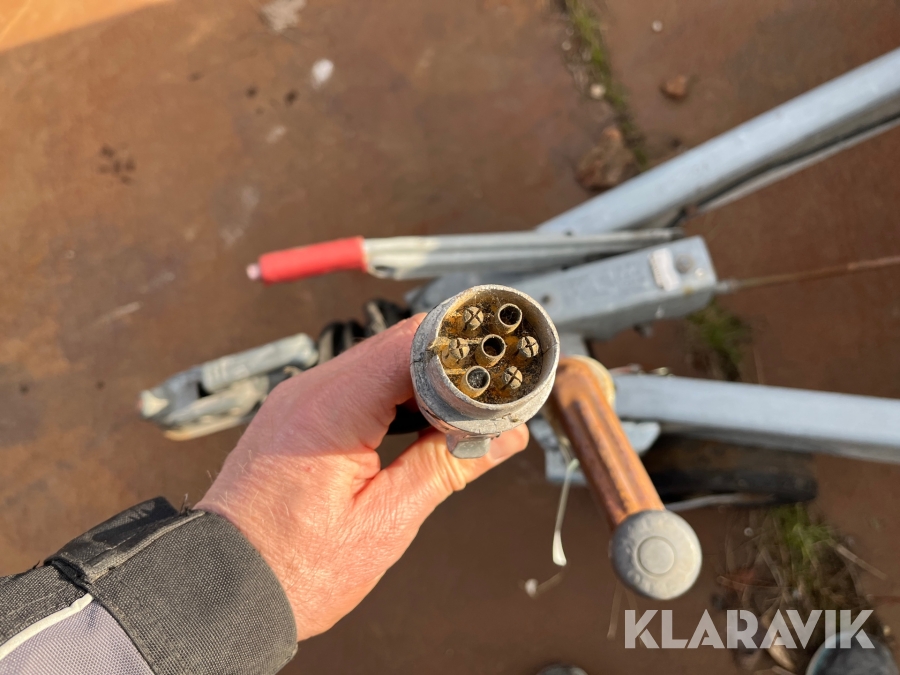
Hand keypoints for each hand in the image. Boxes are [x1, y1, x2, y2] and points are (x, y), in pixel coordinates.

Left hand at [196, 316, 528, 640]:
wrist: (221, 588)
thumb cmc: (289, 568)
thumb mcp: (384, 523)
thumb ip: (445, 469)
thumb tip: (500, 438)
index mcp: (330, 410)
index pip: (409, 344)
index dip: (461, 350)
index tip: (498, 368)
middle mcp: (309, 391)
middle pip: (397, 346)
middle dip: (450, 365)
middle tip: (490, 397)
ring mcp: (299, 399)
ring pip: (378, 363)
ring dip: (423, 382)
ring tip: (460, 416)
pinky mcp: (298, 414)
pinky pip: (356, 384)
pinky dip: (394, 395)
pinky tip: (417, 423)